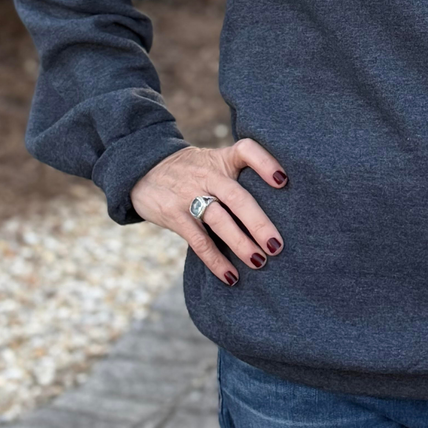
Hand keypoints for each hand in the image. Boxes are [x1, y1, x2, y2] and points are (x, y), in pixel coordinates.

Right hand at [129, 138, 287, 286]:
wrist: (144, 170)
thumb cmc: (192, 170)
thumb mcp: (213, 161)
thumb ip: (237, 175)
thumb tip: (278, 207)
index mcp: (222, 159)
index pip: (247, 150)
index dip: (266, 163)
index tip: (283, 182)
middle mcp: (208, 175)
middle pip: (237, 197)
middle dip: (258, 223)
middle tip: (277, 245)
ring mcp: (189, 195)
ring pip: (219, 220)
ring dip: (241, 243)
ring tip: (259, 261)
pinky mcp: (174, 216)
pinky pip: (198, 241)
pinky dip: (216, 260)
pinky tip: (231, 276)